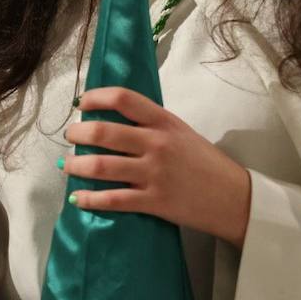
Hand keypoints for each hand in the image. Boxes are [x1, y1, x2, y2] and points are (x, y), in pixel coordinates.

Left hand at [63, 86, 251, 247]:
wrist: (233, 197)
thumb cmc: (205, 162)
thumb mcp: (181, 132)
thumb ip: (151, 124)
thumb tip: (114, 119)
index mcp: (164, 121)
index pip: (123, 98)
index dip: (96, 97)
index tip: (81, 103)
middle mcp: (157, 143)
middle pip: (103, 132)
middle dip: (77, 134)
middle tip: (70, 136)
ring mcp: (154, 173)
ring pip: (101, 166)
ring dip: (76, 166)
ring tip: (67, 165)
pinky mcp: (153, 201)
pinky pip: (112, 200)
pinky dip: (89, 200)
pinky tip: (78, 199)